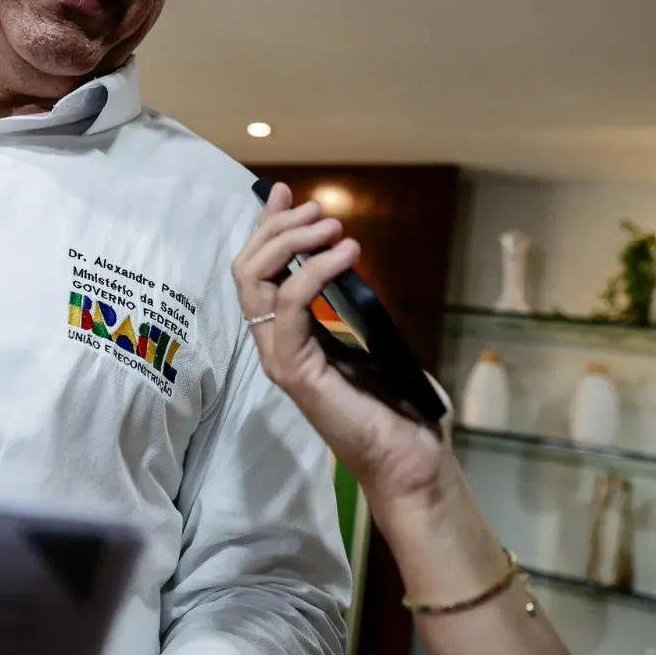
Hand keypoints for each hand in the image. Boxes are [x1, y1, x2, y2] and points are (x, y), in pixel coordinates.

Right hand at [231, 182, 449, 509]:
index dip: (266, 228)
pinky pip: (291, 307)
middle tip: (317, 210)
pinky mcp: (294, 371)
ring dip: (290, 244)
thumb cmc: (395, 408)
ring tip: (332, 226)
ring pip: (255, 282)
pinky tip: (346, 254)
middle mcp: (273, 344)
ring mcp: (279, 358)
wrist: (409, 461)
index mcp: (287, 336)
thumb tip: (350, 260)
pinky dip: (315, 272)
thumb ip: (349, 306)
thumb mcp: (369, 342)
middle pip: (246, 270)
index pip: (258, 272)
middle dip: (276, 229)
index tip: (286, 193)